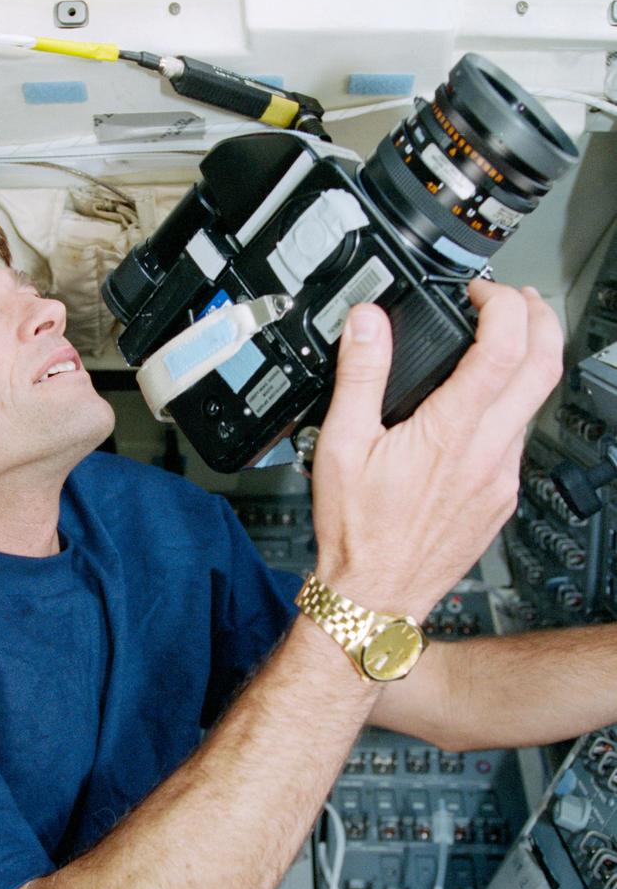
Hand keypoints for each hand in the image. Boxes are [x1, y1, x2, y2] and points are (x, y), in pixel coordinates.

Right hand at [310, 280, 562, 619]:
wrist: (376, 595)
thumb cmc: (357, 531)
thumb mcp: (341, 444)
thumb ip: (359, 375)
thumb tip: (368, 323)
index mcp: (450, 434)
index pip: (503, 349)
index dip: (501, 306)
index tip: (481, 293)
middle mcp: (488, 454)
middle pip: (546, 367)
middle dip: (539, 320)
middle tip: (517, 301)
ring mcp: (501, 478)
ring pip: (535, 404)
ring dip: (527, 363)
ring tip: (497, 346)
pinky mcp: (501, 498)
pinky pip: (519, 438)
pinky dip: (510, 405)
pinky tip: (479, 406)